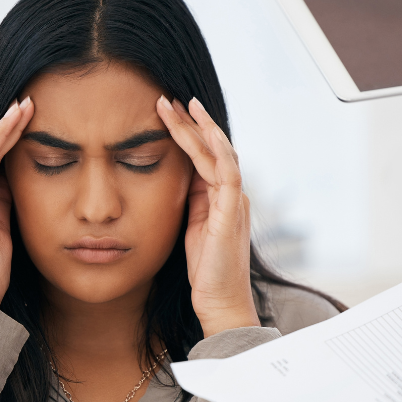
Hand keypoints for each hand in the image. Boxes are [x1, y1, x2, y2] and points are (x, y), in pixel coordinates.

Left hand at [156, 95, 259, 337]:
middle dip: (190, 123)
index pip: (206, 157)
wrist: (220, 302)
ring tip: (179, 105)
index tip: (166, 114)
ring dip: (198, 127)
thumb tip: (178, 178)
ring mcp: (234, 201)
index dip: (188, 134)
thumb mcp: (192, 229)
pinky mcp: (231, 211)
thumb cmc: (204, 271)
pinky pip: (226, 170)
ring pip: (219, 152)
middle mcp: (232, 194)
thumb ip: (191, 203)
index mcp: (222, 198)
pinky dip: (214, 147)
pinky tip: (200, 129)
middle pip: (213, 148)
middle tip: (167, 99)